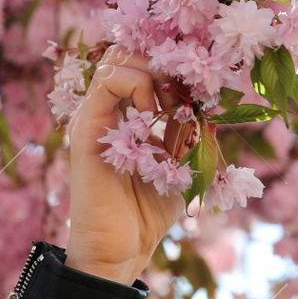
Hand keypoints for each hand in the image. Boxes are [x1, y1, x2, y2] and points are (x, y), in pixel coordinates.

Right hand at [63, 45, 191, 285]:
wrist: (122, 247)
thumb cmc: (149, 211)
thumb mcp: (185, 164)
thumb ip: (194, 133)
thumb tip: (211, 106)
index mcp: (124, 114)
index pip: (142, 62)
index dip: (171, 64)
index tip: (198, 87)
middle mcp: (106, 109)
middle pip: (129, 51)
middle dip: (164, 62)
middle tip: (186, 94)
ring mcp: (94, 115)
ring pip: (118, 57)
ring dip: (154, 72)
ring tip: (171, 107)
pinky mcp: (86, 126)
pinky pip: (108, 78)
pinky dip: (139, 86)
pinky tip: (153, 117)